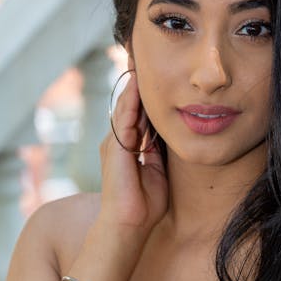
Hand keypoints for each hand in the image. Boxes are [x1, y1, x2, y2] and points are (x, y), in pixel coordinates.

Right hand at [98, 71, 167, 238]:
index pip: (138, 113)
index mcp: (129, 146)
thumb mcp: (158, 171)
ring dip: (133, 85)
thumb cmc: (144, 205)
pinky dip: (131, 100)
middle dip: (137, 82)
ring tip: (140, 61)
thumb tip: (167, 134)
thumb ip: (158, 152)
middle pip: (129, 104)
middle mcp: (117, 141)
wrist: (129, 225)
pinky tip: (138, 84)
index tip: (158, 73)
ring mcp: (113, 143)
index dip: (146, 95)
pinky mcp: (114, 147)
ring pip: (124, 106)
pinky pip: (124, 118)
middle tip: (145, 55)